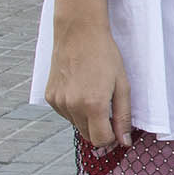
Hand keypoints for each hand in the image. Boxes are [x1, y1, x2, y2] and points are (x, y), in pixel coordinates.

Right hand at [46, 19, 131, 151]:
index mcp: (93, 105)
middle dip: (100, 129)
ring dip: (87, 118)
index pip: (101, 140)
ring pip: (76, 125)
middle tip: (109, 109)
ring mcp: (58, 102)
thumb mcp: (122, 86)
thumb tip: (124, 142)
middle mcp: (72, 106)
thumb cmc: (105, 56)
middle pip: (88, 136)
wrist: (79, 32)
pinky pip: (65, 113)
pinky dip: (74, 108)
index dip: (112, 138)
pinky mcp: (49, 96)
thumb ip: (123, 117)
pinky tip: (80, 89)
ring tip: (94, 93)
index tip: (117, 128)